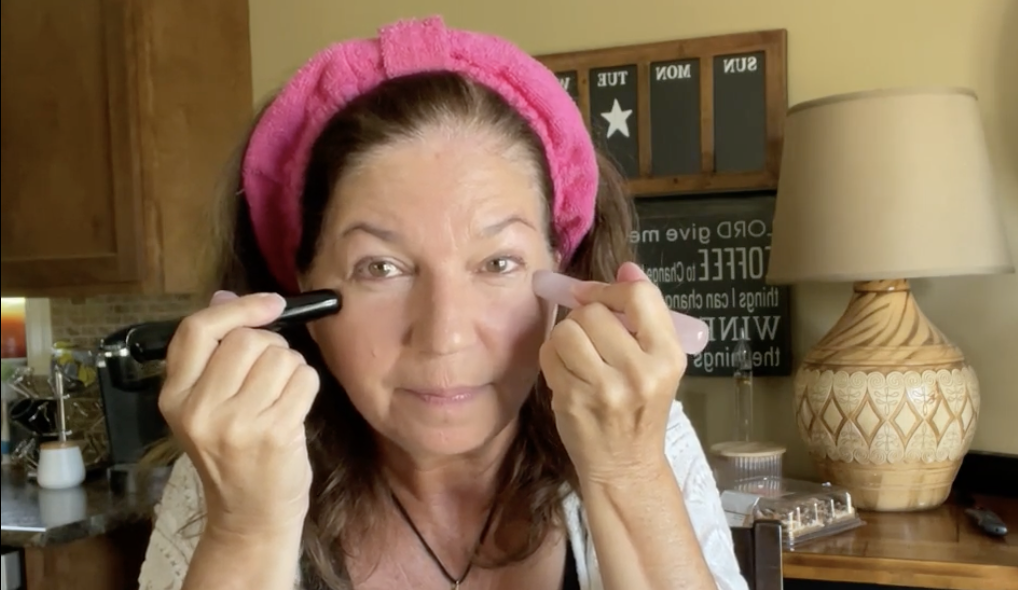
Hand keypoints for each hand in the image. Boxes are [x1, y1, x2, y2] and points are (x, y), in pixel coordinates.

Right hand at [158, 291, 319, 537]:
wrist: (249, 516)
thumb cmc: (233, 454)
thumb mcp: (208, 404)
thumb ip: (214, 351)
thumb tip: (225, 294)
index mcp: (174, 396)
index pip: (197, 329)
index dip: (237, 307)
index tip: (269, 303)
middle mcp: (199, 409)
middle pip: (247, 340)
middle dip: (271, 347)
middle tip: (270, 376)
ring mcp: (236, 424)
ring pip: (281, 356)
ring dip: (291, 368)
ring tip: (281, 396)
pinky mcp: (273, 433)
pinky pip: (304, 379)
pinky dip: (307, 385)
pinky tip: (295, 407)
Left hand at [538, 262, 684, 483]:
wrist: (626, 466)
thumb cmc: (641, 409)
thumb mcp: (658, 364)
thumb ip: (644, 317)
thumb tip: (627, 268)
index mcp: (667, 357)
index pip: (640, 297)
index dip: (611, 288)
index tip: (598, 295)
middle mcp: (640, 372)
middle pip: (594, 312)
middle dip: (585, 316)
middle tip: (590, 336)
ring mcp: (604, 389)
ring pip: (568, 330)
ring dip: (566, 336)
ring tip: (578, 354)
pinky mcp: (572, 400)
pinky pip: (549, 354)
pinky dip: (552, 356)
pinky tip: (566, 371)